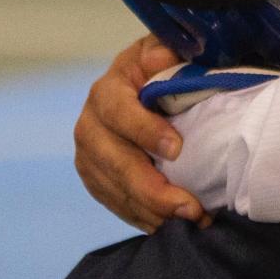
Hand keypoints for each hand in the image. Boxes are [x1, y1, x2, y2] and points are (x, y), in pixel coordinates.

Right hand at [74, 34, 210, 232]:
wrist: (147, 89)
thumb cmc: (165, 71)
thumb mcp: (168, 52)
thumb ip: (167, 52)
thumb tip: (164, 56)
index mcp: (110, 89)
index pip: (118, 111)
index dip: (144, 131)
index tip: (177, 149)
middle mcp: (90, 123)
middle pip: (112, 160)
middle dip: (152, 188)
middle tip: (190, 207)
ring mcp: (89, 155)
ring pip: (112, 188)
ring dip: (151, 210)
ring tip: (189, 222)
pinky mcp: (95, 178)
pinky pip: (114, 203)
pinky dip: (141, 217)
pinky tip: (168, 226)